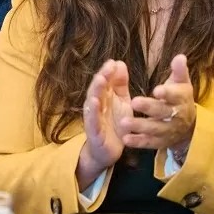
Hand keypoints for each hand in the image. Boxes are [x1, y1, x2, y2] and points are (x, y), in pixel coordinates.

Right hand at [78, 60, 132, 184]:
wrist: (109, 150)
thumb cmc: (115, 123)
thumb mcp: (122, 101)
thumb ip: (120, 84)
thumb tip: (119, 62)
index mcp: (104, 97)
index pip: (104, 82)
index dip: (108, 72)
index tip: (114, 62)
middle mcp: (97, 106)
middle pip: (97, 89)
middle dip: (101, 77)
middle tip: (107, 68)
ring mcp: (94, 118)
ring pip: (92, 102)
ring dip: (96, 90)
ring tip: (101, 79)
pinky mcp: (94, 132)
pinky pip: (92, 121)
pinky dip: (92, 111)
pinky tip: (94, 103)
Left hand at [122, 55, 197, 155]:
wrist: (189, 125)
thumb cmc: (179, 98)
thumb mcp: (181, 83)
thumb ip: (179, 71)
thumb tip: (180, 57)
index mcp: (180, 99)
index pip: (175, 95)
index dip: (167, 93)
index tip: (156, 90)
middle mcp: (175, 116)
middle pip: (162, 112)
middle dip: (148, 107)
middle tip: (133, 101)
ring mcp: (168, 130)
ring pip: (154, 129)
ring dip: (139, 126)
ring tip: (123, 122)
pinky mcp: (160, 142)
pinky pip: (149, 143)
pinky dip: (138, 142)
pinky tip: (125, 139)